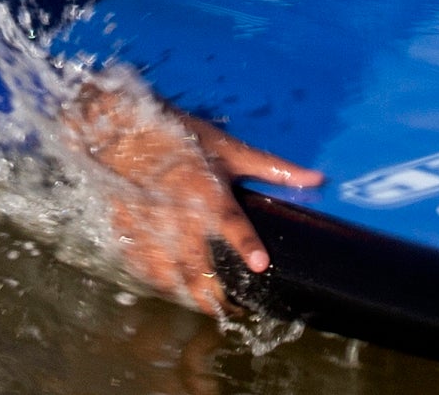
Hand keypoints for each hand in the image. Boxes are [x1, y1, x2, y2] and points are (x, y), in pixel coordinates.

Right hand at [67, 83, 323, 314]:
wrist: (122, 129)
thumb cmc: (181, 135)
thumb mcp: (229, 148)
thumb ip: (271, 168)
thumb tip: (316, 179)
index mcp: (207, 192)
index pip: (231, 223)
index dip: (247, 245)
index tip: (260, 265)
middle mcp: (180, 214)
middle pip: (196, 266)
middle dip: (214, 295)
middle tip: (232, 310)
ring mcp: (152, 225)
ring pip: (168, 274)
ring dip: (186, 294)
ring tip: (204, 306)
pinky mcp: (130, 230)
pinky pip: (143, 266)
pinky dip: (157, 281)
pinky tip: (169, 287)